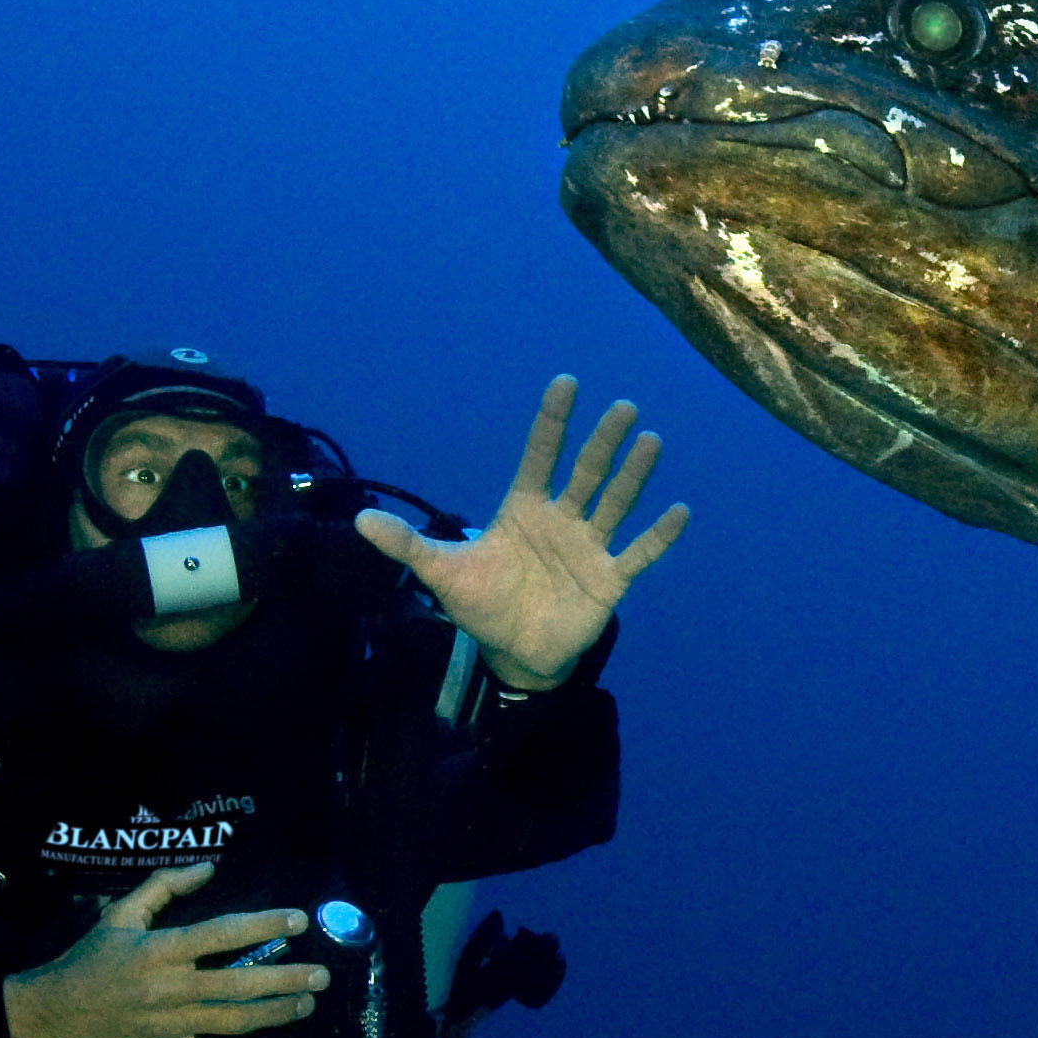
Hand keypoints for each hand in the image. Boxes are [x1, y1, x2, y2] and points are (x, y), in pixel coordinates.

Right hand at [1, 861, 326, 1037]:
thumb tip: (208, 867)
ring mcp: (168, 1026)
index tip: (297, 921)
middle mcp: (168, 988)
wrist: (48, 1016)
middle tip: (321, 975)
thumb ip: (163, 886)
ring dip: (276, 1014)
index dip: (263, 926)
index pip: (221, 933)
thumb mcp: (119, 914)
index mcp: (159, 949)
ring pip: (233, 1023)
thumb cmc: (88, 960)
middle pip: (238, 984)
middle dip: (285, 979)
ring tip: (307, 1003)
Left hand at [358, 376, 686, 691]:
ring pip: (615, 504)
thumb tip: (358, 520)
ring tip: (650, 441)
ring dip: (634, 475)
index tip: (565, 383)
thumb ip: (408, 545)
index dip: (552, 422)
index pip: (540, 456)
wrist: (513, 653)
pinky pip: (638, 554)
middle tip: (621, 407)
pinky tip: (679, 511)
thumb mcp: (441, 573)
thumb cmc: (482, 603)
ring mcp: (589, 548)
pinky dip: (658, 535)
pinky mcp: (609, 580)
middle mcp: (562, 520)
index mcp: (524, 510)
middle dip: (602, 441)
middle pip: (585, 473)